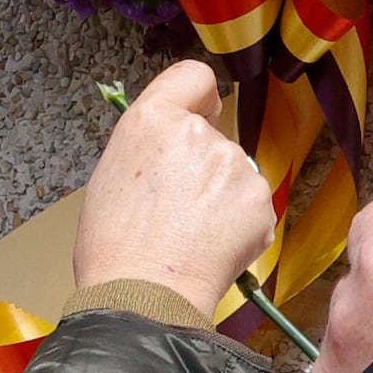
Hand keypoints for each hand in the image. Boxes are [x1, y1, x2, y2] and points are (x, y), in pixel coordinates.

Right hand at [72, 61, 281, 316]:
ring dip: (222, 197)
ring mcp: (235, 166)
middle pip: (213, 137)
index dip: (199, 99)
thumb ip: (148, 148)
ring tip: (190, 236)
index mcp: (153, 119)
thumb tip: (170, 155)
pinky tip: (211, 249)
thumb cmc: (113, 247)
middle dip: (202, 166)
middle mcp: (199, 133)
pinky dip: (239, 225)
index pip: (193, 77)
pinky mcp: (260, 201)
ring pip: (234, 174)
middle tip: (175, 208)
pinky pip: (252, 207)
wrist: (144, 296)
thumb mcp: (112, 175)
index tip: (198, 116)